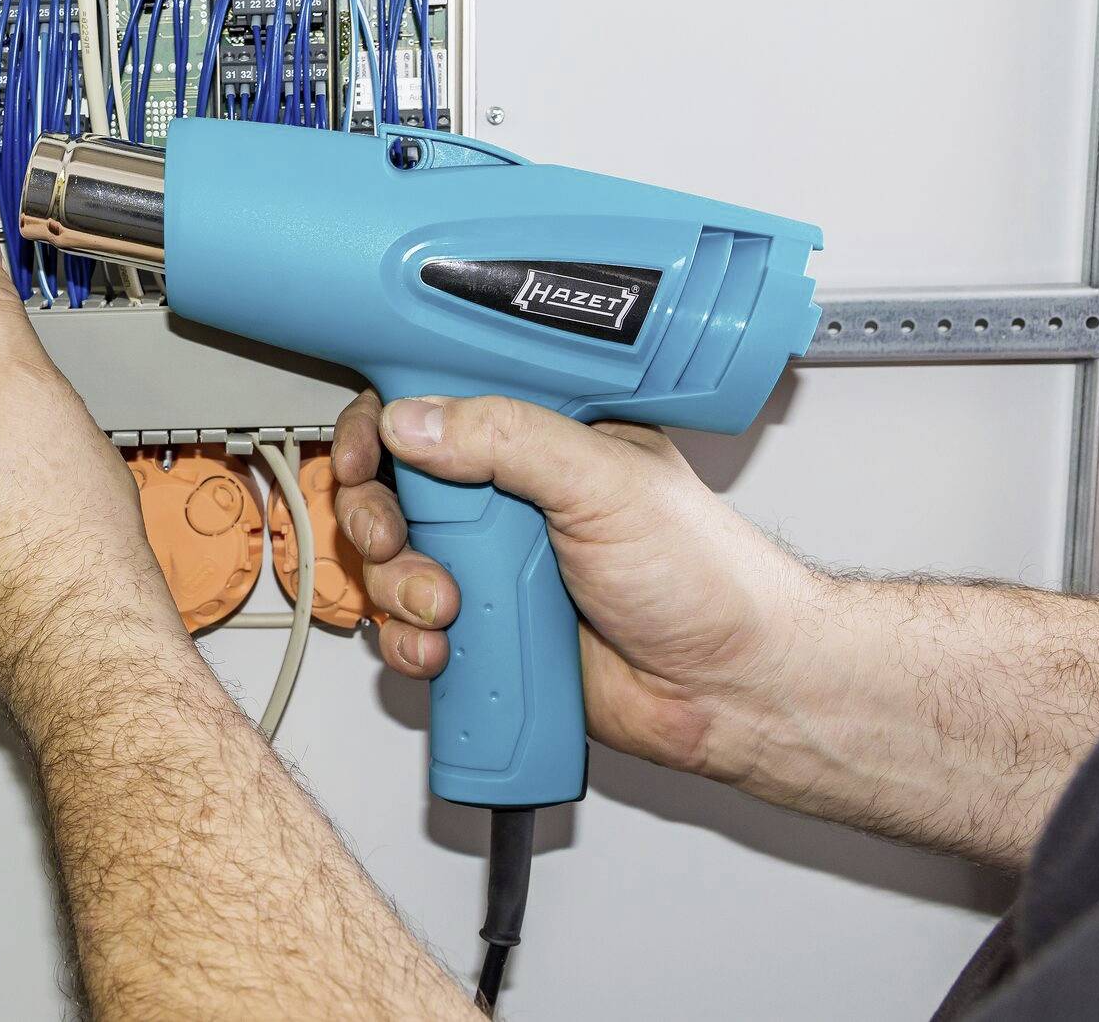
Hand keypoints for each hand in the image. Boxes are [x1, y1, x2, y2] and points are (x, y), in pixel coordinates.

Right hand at [328, 391, 816, 776]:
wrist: (733, 692)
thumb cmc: (708, 576)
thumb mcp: (605, 481)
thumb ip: (508, 439)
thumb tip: (414, 421)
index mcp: (538, 439)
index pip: (432, 406)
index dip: (381, 425)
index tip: (364, 451)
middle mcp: (507, 499)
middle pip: (390, 489)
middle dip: (375, 518)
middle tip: (396, 538)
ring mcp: (492, 569)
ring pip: (389, 565)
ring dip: (396, 589)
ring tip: (449, 607)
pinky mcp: (486, 633)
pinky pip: (409, 632)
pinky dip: (410, 644)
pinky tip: (444, 649)